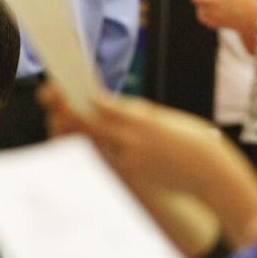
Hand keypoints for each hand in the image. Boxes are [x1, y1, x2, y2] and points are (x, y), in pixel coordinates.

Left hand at [38, 85, 222, 193]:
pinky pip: (99, 157)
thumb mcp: (163, 120)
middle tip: (46, 93)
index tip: (60, 84)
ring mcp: (128, 159)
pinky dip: (84, 144)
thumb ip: (133, 116)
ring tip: (55, 114)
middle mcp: (131, 139)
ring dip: (68, 128)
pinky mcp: (129, 173)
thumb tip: (103, 107)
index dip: (75, 96)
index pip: (100, 105)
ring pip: (88, 142)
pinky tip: (72, 136)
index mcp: (142, 118)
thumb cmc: (189, 140)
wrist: (210, 172)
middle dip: (63, 108)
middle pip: (86, 123)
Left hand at [191, 0, 256, 32]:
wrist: (253, 17)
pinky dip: (204, 14)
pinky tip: (211, 11)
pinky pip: (202, 17)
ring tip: (212, 4)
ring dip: (202, 5)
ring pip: (198, 8)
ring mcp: (214, 13)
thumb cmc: (243, 0)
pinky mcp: (214, 23)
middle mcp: (215, 2)